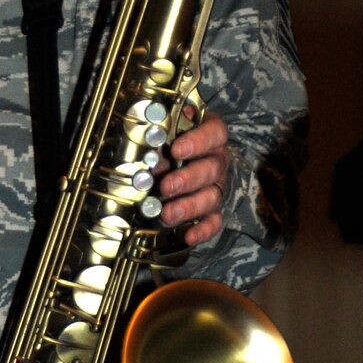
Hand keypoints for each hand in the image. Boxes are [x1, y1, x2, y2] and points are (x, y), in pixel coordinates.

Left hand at [155, 110, 229, 242]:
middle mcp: (216, 160)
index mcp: (210, 135)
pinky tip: (189, 236)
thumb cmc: (171, 138)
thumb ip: (160, 128)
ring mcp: (215, 186)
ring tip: (167, 214)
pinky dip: (203, 230)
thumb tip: (146, 137)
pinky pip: (214, 221)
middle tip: (166, 186)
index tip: (176, 149)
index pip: (214, 133)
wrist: (177, 156)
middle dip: (187, 179)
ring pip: (212, 196)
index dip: (198, 141)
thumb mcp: (166, 126)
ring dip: (189, 206)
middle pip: (212, 169)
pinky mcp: (211, 209)